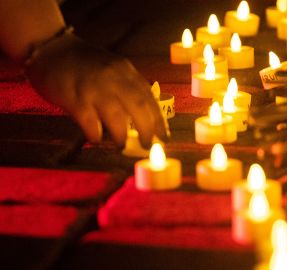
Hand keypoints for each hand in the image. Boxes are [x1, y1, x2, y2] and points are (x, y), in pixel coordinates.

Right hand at [25, 32, 166, 147]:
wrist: (51, 48)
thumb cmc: (84, 63)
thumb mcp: (112, 69)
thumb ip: (127, 87)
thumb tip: (144, 118)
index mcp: (126, 71)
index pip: (149, 97)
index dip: (158, 119)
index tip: (164, 136)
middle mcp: (113, 78)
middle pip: (138, 107)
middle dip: (147, 130)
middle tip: (149, 146)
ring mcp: (94, 88)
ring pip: (116, 117)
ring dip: (122, 135)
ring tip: (122, 145)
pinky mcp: (74, 98)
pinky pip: (90, 122)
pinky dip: (96, 134)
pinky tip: (97, 139)